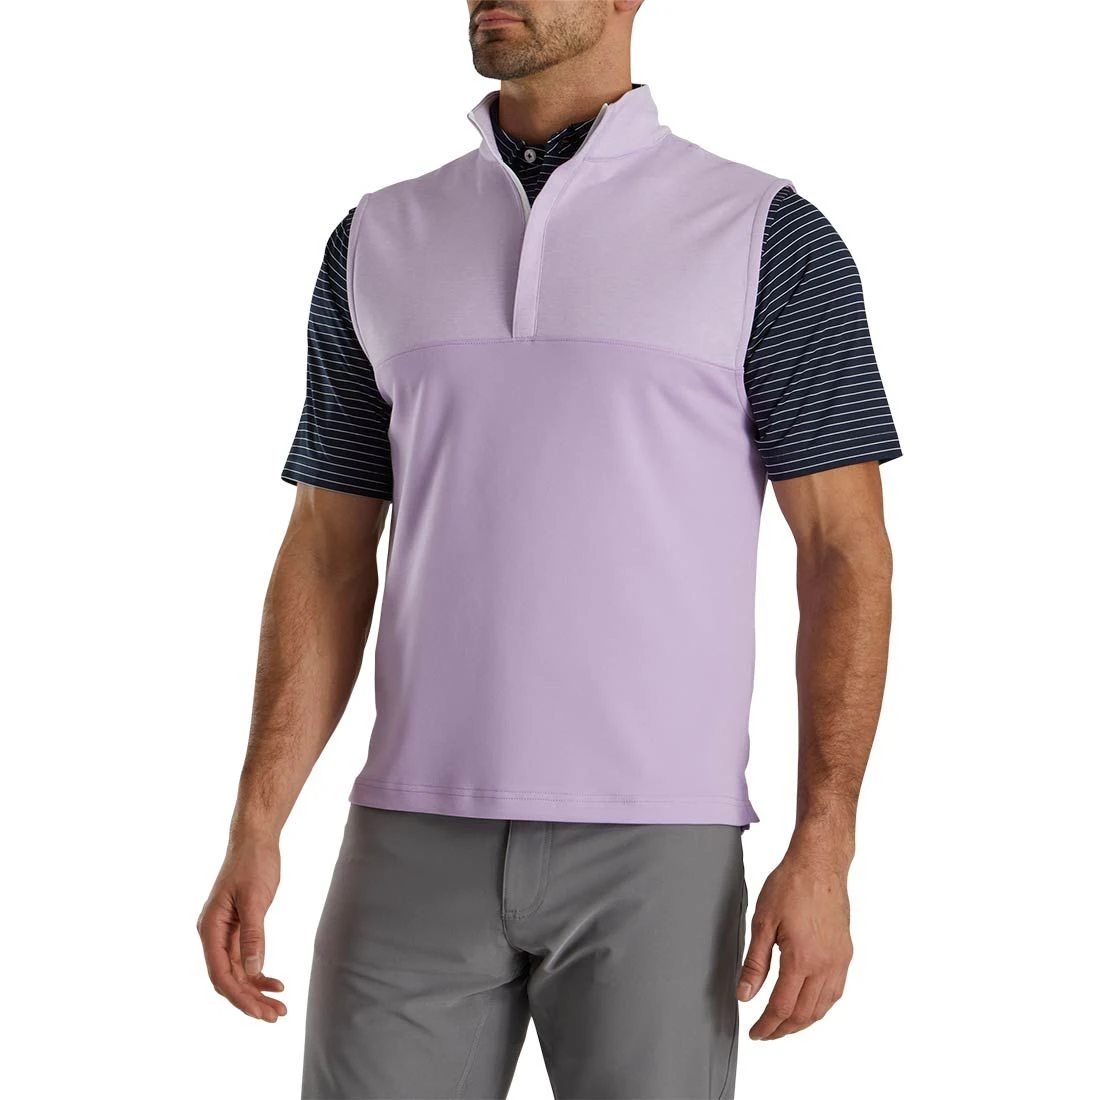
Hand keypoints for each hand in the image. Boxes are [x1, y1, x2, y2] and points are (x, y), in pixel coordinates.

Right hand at [196, 836, 286, 1021]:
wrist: (256, 840)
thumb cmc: (253, 864)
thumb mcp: (254, 899)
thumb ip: (253, 935)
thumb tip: (253, 970)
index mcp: (209, 929)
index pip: (220, 973)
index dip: (239, 996)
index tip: (260, 1011)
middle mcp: (213, 935)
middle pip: (228, 978)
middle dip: (250, 1000)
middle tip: (276, 1016)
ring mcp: (225, 934)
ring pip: (238, 972)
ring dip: (256, 991)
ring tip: (279, 1008)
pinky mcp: (238, 929)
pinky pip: (245, 959)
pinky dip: (259, 973)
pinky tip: (276, 984)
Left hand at [736, 847, 853, 1039]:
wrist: (819, 864)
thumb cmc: (790, 885)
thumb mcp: (762, 922)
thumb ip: (754, 963)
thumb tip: (745, 995)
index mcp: (802, 959)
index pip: (783, 1007)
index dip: (767, 1025)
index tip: (755, 1033)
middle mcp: (825, 965)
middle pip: (804, 1014)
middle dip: (783, 1029)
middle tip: (766, 1033)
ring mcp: (839, 961)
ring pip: (823, 1007)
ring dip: (803, 1022)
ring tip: (784, 1025)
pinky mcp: (845, 953)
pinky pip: (835, 991)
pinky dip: (820, 1006)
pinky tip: (808, 1005)